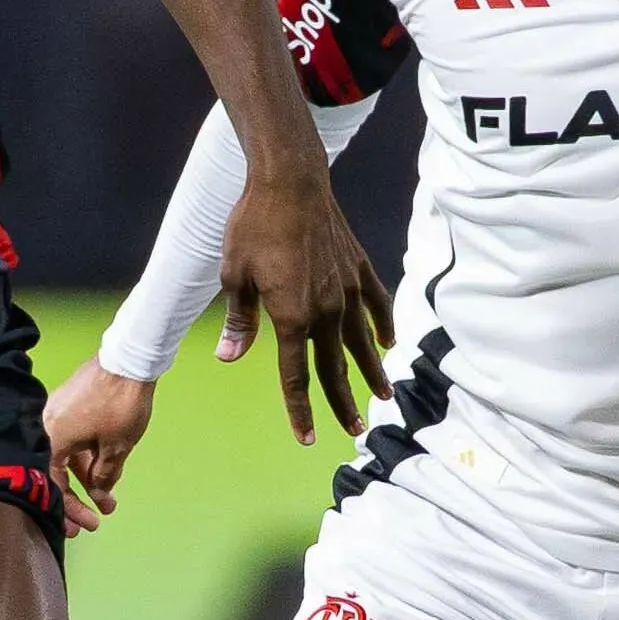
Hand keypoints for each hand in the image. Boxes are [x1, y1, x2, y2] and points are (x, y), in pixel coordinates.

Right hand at [43, 363, 160, 532]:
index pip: (52, 484)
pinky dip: (86, 457)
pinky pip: (72, 440)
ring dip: (86, 478)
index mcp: (50, 438)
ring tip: (107, 497)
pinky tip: (103, 471)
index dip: (69, 508)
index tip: (87, 525)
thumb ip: (104, 476)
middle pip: (55, 472)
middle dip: (76, 498)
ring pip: (66, 456)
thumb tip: (99, 494)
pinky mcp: (70, 405)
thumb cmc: (119, 404)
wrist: (129, 360)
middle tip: (91, 520)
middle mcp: (46, 426)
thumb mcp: (116, 449)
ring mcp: (57, 413)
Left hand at [215, 156, 390, 444]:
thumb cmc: (253, 225)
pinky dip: (383, 324)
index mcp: (292, 317)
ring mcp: (346, 289)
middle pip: (335, 367)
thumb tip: (230, 357)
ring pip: (363, 342)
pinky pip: (376, 303)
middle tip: (353, 430)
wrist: (289, 180)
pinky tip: (389, 342)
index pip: (296, 376)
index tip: (308, 439)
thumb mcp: (235, 276)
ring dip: (371, 372)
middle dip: (342, 402)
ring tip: (383, 395)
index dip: (300, 411)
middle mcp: (325, 310)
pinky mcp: (358, 267)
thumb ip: (239, 321)